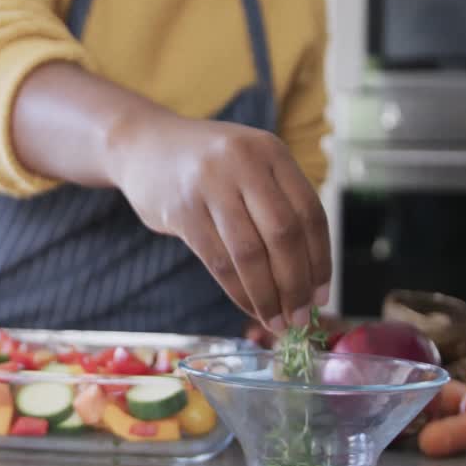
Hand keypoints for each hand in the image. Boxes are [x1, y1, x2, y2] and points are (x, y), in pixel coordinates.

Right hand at [104, 109, 331, 332]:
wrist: (143, 145)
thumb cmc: (207, 166)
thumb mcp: (249, 165)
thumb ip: (278, 203)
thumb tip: (309, 276)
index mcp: (271, 151)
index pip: (309, 212)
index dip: (320, 259)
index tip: (322, 295)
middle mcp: (243, 162)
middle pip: (283, 234)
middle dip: (296, 283)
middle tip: (299, 317)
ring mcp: (210, 184)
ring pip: (250, 253)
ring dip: (267, 295)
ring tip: (276, 320)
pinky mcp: (182, 210)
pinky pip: (219, 261)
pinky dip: (238, 292)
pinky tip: (249, 306)